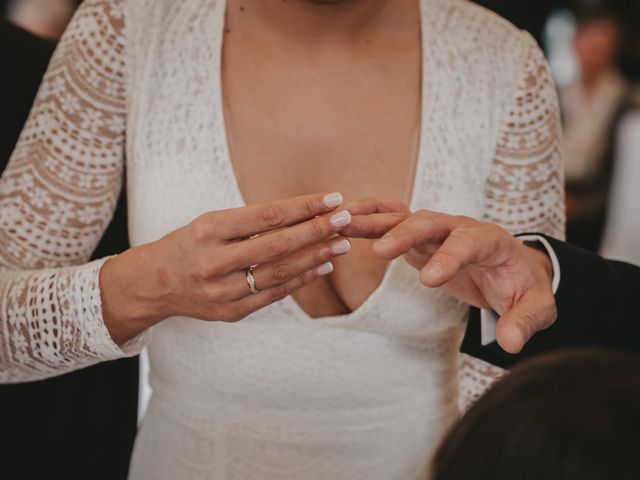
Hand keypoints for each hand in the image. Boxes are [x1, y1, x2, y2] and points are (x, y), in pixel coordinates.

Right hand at [101, 192, 352, 343]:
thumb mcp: (211, 223)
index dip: (304, 207)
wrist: (154, 284)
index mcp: (209, 229)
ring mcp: (222, 291)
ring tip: (341, 243)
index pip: (267, 216)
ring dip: (315, 257)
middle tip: (346, 219)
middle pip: (277, 245)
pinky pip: (273, 295)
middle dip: (317, 231)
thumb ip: (251, 222)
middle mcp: (214, 261)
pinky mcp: (230, 313)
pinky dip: (300, 280)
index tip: (332, 198)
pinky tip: (321, 266)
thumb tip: (303, 214)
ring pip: (279, 273)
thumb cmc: (189, 245)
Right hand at [344, 200, 555, 353]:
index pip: (469, 243)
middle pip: (431, 222)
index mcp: (491, 242)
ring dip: (376, 221)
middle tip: (381, 252)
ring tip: (345, 224)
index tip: (429, 280)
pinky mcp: (421, 239)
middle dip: (406, 234)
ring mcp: (438, 231)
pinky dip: (373, 216)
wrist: (514, 269)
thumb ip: (525, 322)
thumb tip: (508, 343)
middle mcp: (461, 228)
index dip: (449, 258)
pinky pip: (394, 222)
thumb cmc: (524, 286)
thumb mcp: (537, 307)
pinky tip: (349, 219)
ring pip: (405, 218)